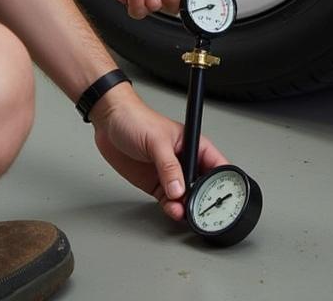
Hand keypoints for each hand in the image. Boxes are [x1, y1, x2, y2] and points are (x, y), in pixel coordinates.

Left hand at [91, 84, 227, 221]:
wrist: (109, 123)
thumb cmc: (136, 119)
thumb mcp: (157, 141)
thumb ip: (169, 166)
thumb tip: (179, 189)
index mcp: (193, 144)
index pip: (216, 163)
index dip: (223, 179)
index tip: (222, 195)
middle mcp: (184, 160)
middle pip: (203, 184)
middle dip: (204, 199)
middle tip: (201, 210)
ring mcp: (170, 174)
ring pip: (186, 196)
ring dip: (186, 206)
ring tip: (183, 212)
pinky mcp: (156, 184)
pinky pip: (169, 201)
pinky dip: (172, 209)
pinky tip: (173, 210)